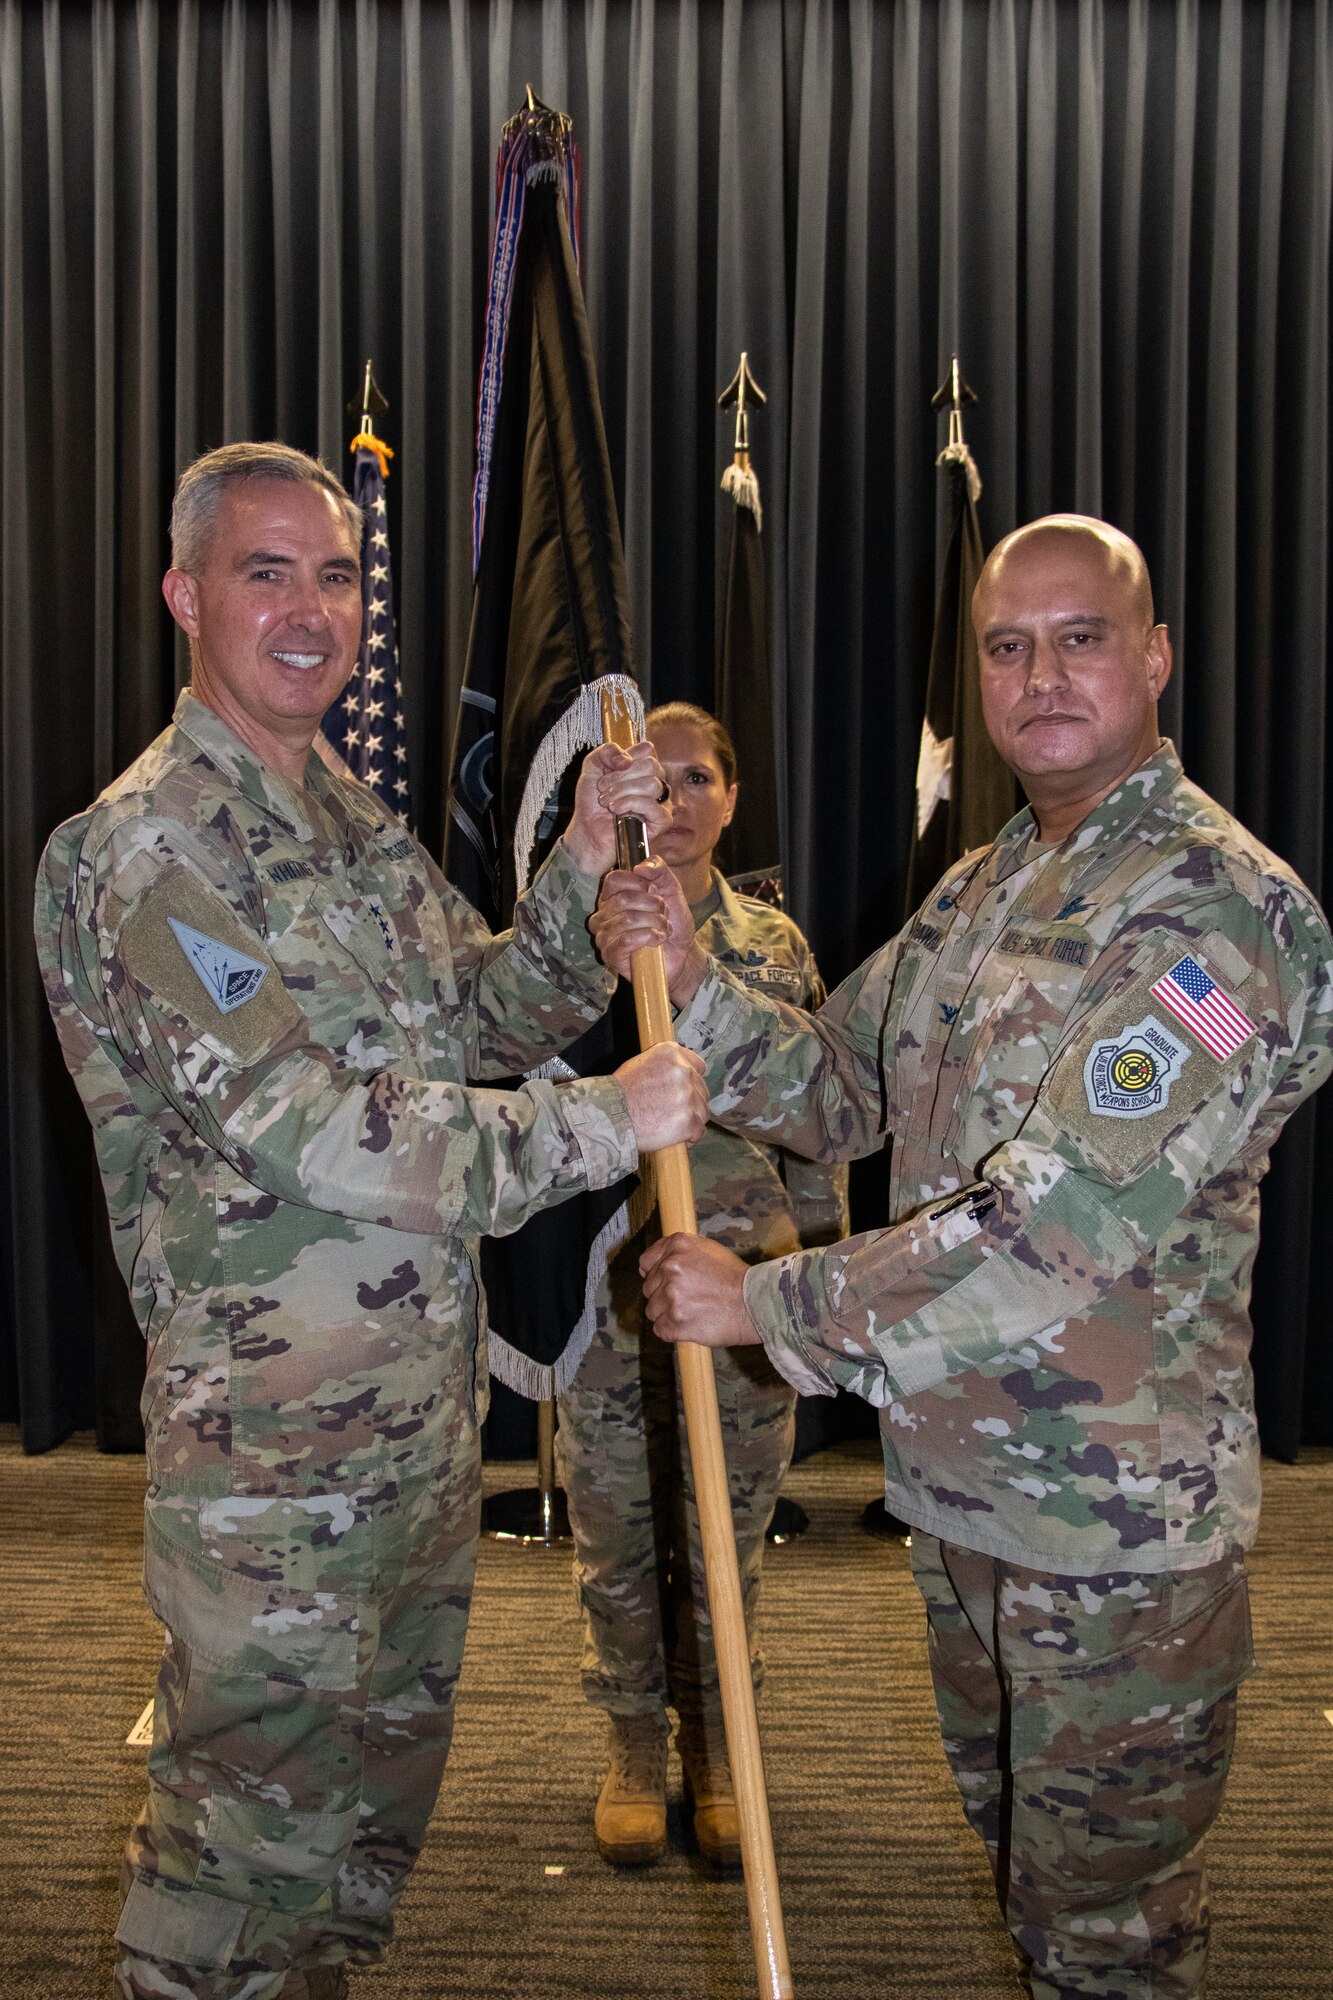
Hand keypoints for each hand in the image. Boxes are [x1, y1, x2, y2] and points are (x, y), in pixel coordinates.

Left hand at [563, 742, 671, 877]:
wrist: (588, 829)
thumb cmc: (593, 800)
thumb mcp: (592, 766)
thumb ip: (606, 752)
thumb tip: (626, 759)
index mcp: (643, 766)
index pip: (648, 749)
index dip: (626, 758)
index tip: (608, 772)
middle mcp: (656, 782)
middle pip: (651, 765)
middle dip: (621, 777)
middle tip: (604, 789)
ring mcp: (661, 801)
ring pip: (652, 785)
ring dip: (622, 792)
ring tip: (608, 802)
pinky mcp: (662, 821)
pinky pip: (655, 807)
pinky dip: (631, 805)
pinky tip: (617, 810)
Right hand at [591, 859, 708, 1001]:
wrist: (682, 953)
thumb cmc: (672, 922)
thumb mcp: (671, 889)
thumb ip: (659, 869)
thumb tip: (640, 867)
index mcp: (612, 896)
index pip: (613, 879)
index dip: (638, 883)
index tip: (654, 890)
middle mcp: (603, 914)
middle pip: (623, 899)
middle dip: (653, 905)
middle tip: (663, 914)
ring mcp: (604, 935)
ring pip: (627, 919)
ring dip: (654, 922)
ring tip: (663, 928)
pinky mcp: (610, 955)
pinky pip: (625, 940)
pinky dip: (648, 937)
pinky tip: (658, 940)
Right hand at [615, 1044, 708, 1152]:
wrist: (608, 1117)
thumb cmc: (618, 1094)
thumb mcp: (639, 1064)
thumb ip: (664, 1067)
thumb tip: (679, 1076)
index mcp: (671, 1053)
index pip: (699, 1067)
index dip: (692, 1081)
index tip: (684, 1091)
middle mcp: (683, 1070)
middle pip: (702, 1090)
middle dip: (691, 1102)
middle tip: (672, 1113)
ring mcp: (687, 1096)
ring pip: (703, 1111)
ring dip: (692, 1120)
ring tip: (671, 1126)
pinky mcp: (688, 1120)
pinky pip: (699, 1131)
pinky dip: (690, 1137)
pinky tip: (676, 1137)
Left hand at [639, 1235, 760, 1346]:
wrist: (755, 1304)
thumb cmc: (736, 1279)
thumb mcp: (710, 1250)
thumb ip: (681, 1253)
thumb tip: (655, 1265)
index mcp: (678, 1245)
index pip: (646, 1262)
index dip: (653, 1274)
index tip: (662, 1283)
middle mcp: (670, 1267)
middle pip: (648, 1288)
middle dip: (664, 1296)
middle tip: (689, 1300)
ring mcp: (671, 1295)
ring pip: (652, 1310)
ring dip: (668, 1314)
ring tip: (692, 1313)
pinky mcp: (674, 1321)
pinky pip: (660, 1329)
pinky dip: (672, 1331)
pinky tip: (690, 1325)